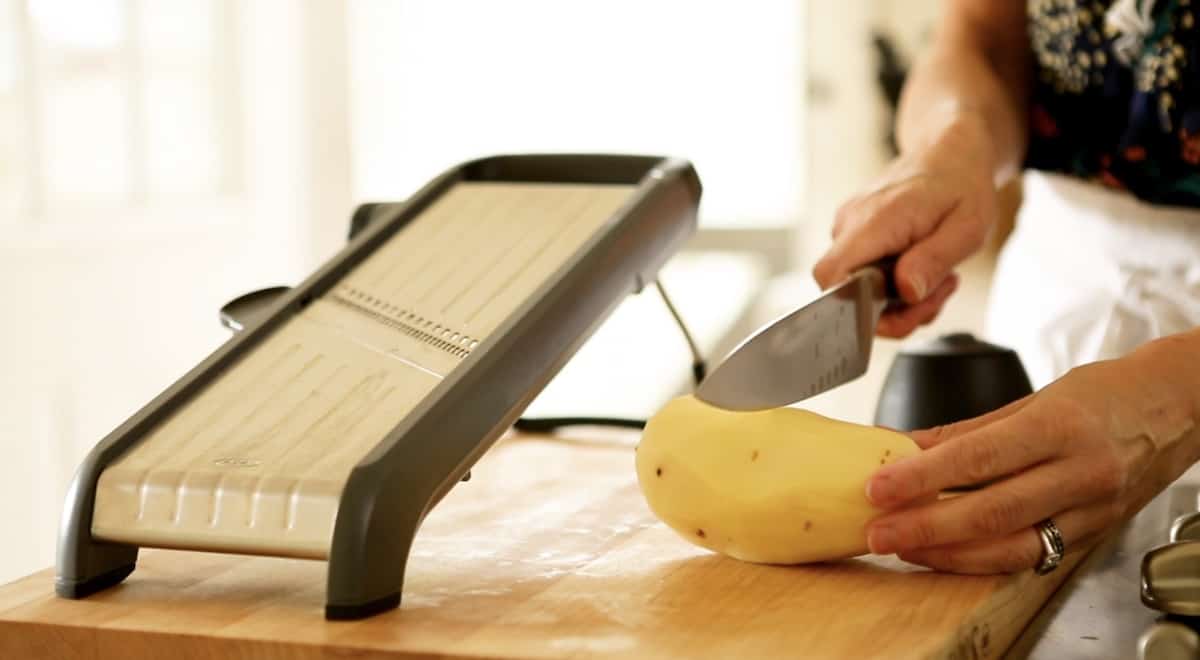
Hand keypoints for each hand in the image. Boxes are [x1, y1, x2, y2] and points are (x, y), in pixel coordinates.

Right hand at [812, 114, 997, 337]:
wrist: (949, 153)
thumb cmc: (962, 185)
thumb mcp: (968, 227)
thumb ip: (934, 260)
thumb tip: (906, 292)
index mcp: (876, 219)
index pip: (831, 274)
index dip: (854, 305)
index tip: (901, 304)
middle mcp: (851, 223)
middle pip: (847, 293)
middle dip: (896, 309)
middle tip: (939, 290)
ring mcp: (849, 228)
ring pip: (859, 289)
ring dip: (901, 298)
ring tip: (938, 273)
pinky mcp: (854, 235)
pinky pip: (865, 276)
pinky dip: (895, 284)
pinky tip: (922, 265)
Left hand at [862, 346, 1199, 573]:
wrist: (1180, 406)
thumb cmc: (1107, 394)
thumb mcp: (1035, 397)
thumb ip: (968, 430)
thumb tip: (905, 446)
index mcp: (1060, 426)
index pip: (979, 458)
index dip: (924, 477)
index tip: (879, 487)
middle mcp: (1081, 472)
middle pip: (992, 511)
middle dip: (926, 527)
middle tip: (878, 531)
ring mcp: (1092, 508)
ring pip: (1012, 545)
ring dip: (949, 553)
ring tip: (904, 548)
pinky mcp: (1096, 532)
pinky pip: (1033, 555)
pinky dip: (984, 559)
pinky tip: (948, 554)